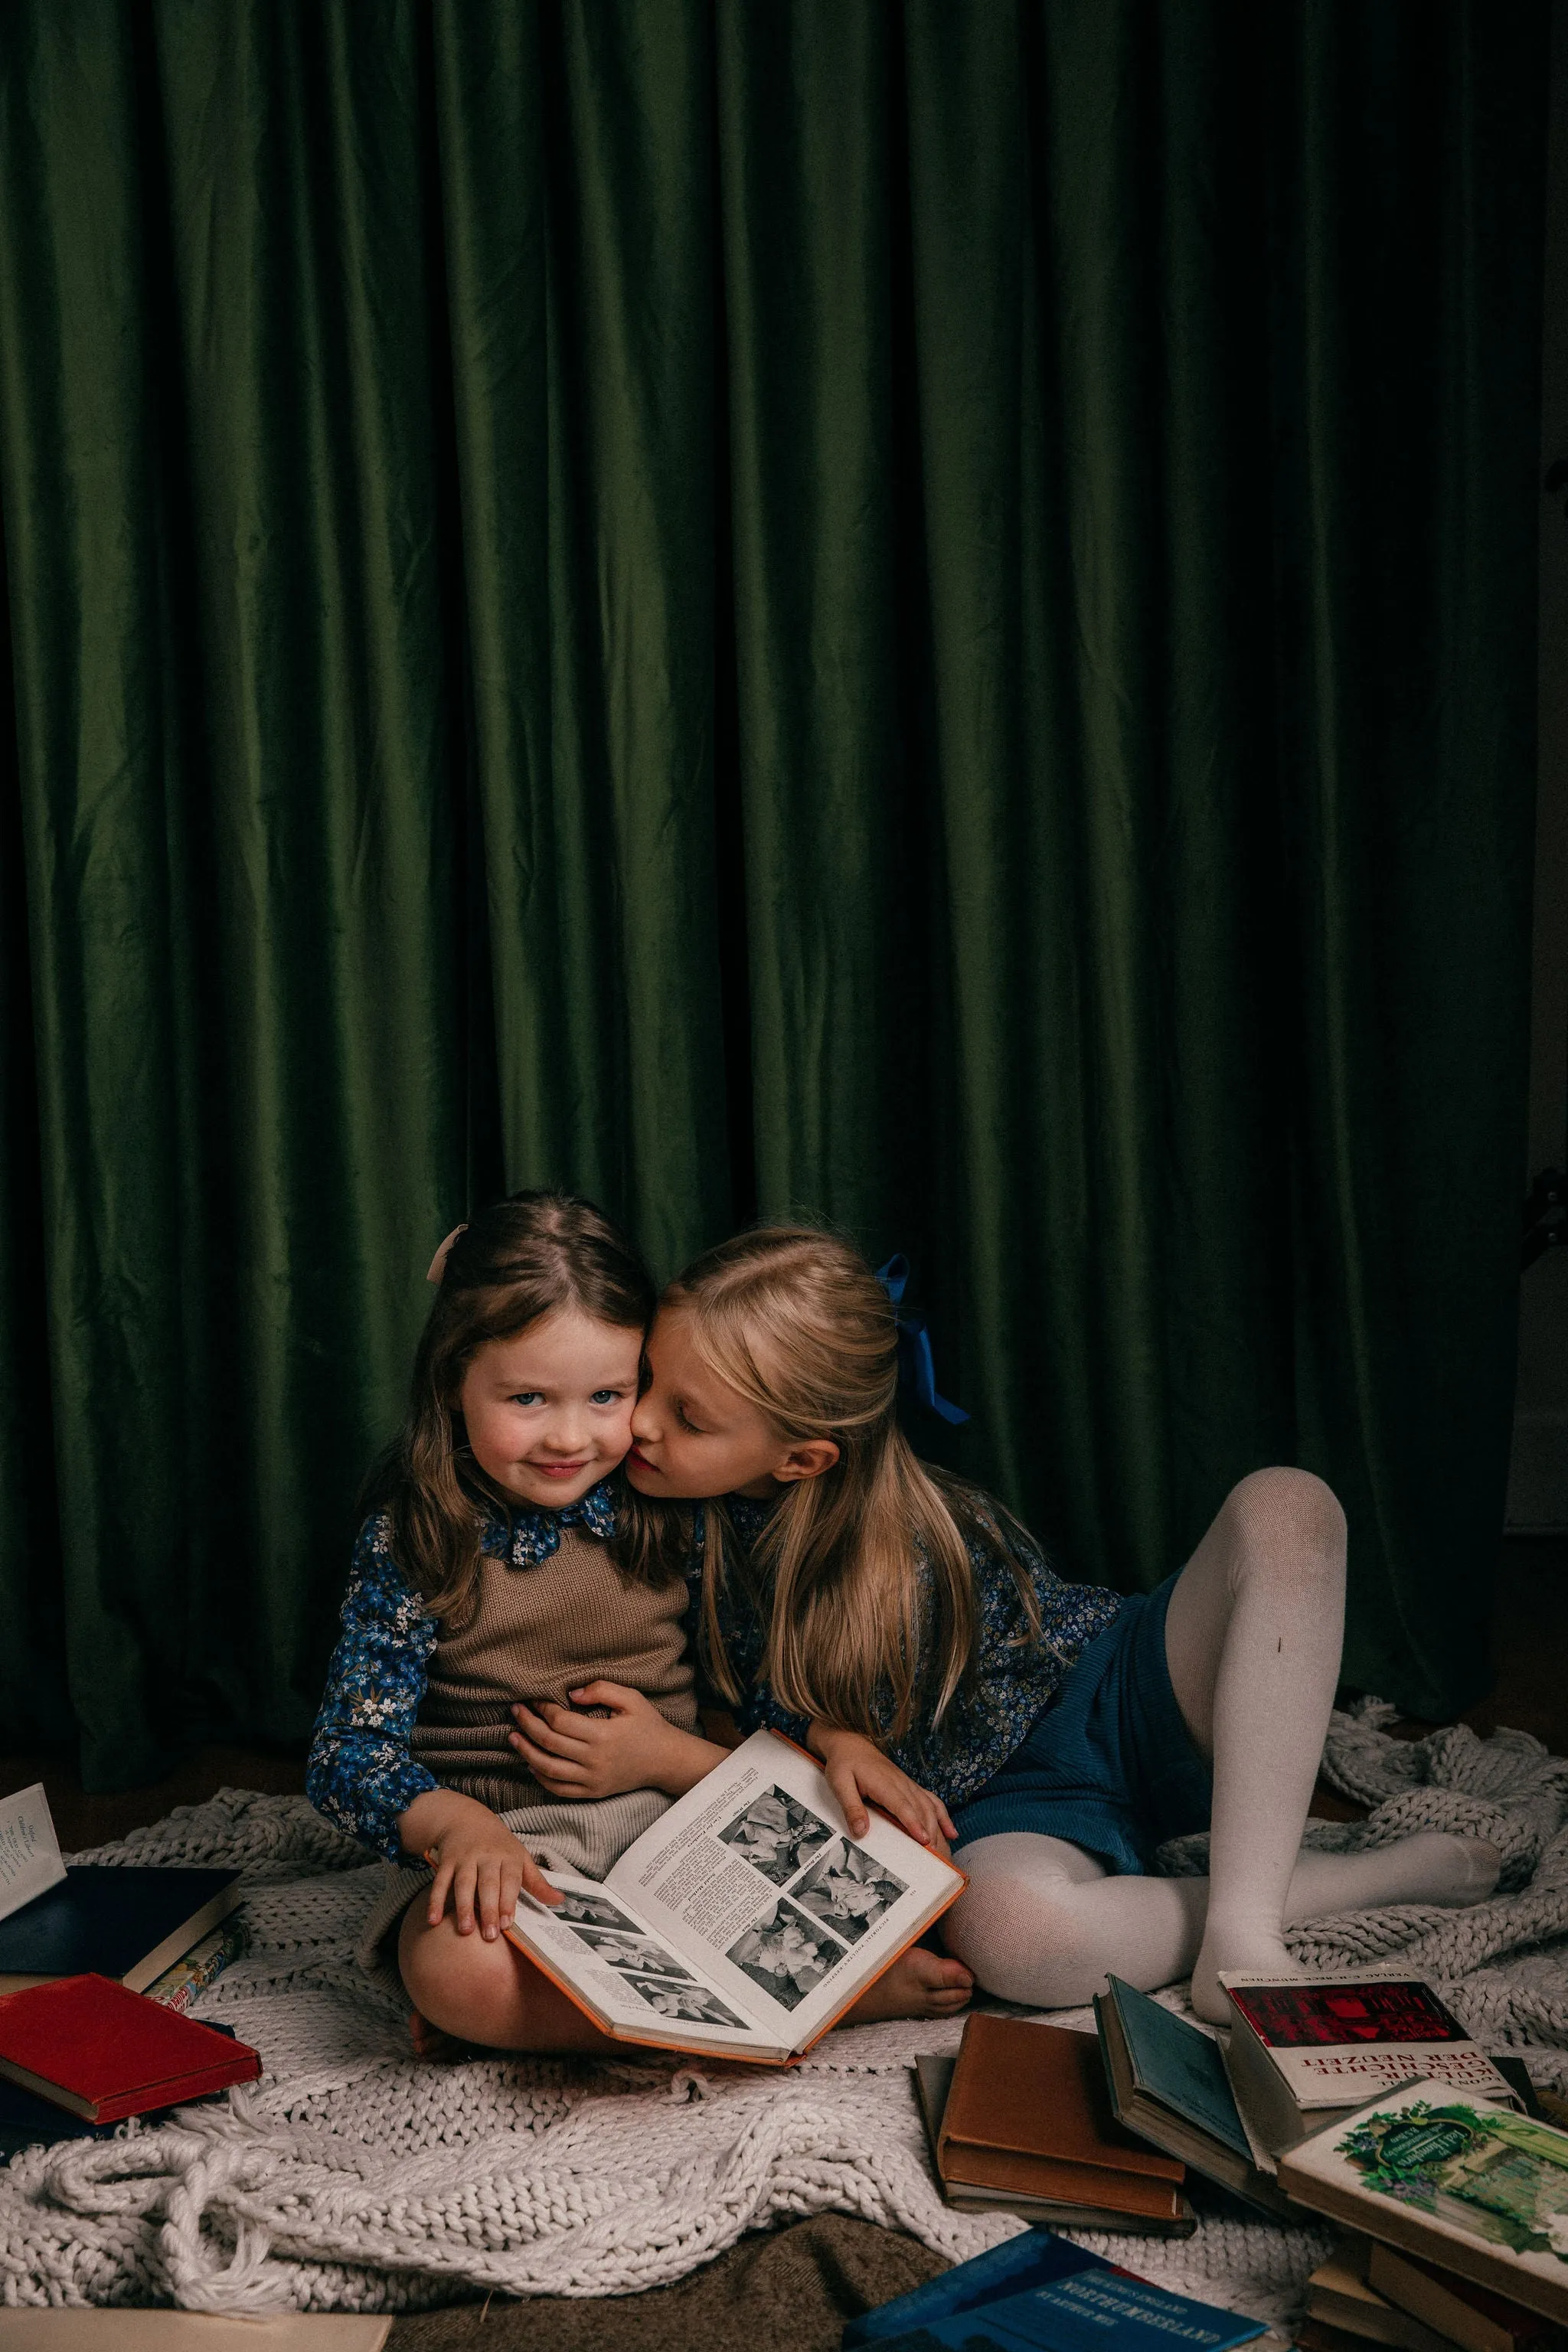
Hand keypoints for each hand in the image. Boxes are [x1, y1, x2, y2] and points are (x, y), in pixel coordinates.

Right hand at [397, 1786, 557, 1939]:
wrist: (466, 1818)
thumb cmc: (499, 1845)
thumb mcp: (521, 1858)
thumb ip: (537, 1883)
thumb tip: (560, 1901)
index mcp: (509, 1856)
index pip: (510, 1880)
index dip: (508, 1901)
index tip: (507, 1924)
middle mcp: (487, 1856)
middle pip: (487, 1884)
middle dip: (489, 1909)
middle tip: (489, 1935)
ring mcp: (465, 1858)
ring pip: (463, 1883)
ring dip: (463, 1907)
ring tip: (465, 1930)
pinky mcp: (446, 1861)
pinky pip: (440, 1882)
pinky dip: (436, 1901)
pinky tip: (433, 1920)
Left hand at [509, 1682, 727, 1799]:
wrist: (666, 1760)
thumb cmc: (648, 1726)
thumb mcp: (631, 1699)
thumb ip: (602, 1689)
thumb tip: (571, 1693)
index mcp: (602, 1735)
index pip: (560, 1721)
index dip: (542, 1708)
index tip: (533, 1699)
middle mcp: (593, 1760)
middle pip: (549, 1743)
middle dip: (527, 1725)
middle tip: (515, 1712)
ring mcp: (591, 1780)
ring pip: (548, 1769)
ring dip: (526, 1752)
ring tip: (513, 1738)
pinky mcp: (592, 1792)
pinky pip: (559, 1789)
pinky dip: (541, 1777)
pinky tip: (531, 1764)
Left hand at [808, 1723, 956, 1851]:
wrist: (851, 1743)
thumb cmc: (844, 1763)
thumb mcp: (839, 1784)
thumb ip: (851, 1807)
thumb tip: (861, 1831)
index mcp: (883, 1783)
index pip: (902, 1806)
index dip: (913, 1823)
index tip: (923, 1840)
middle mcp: (900, 1783)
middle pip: (920, 1809)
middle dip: (929, 1832)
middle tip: (933, 1856)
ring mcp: (907, 1784)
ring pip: (929, 1806)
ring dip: (937, 1828)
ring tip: (941, 1851)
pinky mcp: (909, 1786)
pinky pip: (931, 1800)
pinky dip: (943, 1816)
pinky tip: (951, 1833)